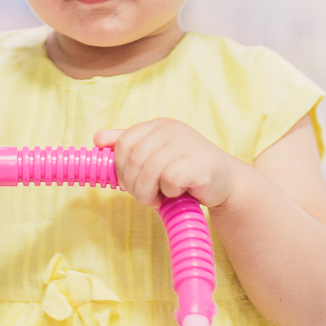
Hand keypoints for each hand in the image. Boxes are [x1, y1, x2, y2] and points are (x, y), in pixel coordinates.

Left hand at [94, 118, 242, 208]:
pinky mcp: (197, 163)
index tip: (128, 182)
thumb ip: (128, 145)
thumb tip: (97, 139)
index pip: (124, 142)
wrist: (227, 182)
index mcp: (159, 125)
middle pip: (133, 158)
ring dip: (147, 193)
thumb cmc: (187, 170)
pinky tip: (178, 193)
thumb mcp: (156, 154)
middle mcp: (172, 130)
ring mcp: (186, 144)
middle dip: (132, 184)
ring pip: (147, 171)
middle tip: (145, 196)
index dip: (120, 167)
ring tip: (158, 199)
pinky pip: (168, 181)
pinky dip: (168, 193)